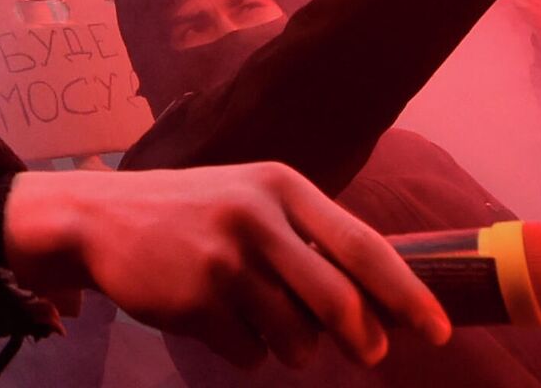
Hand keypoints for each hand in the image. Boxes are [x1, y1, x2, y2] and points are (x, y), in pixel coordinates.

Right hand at [3, 163, 450, 369]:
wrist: (101, 218)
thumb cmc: (199, 214)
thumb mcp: (256, 202)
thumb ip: (311, 241)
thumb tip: (378, 301)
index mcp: (285, 188)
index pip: (364, 247)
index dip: (407, 294)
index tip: (439, 330)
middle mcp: (259, 217)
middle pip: (337, 300)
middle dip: (362, 336)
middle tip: (371, 353)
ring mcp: (223, 259)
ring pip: (294, 335)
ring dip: (295, 347)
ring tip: (269, 324)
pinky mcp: (192, 299)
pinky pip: (247, 351)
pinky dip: (247, 350)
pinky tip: (221, 322)